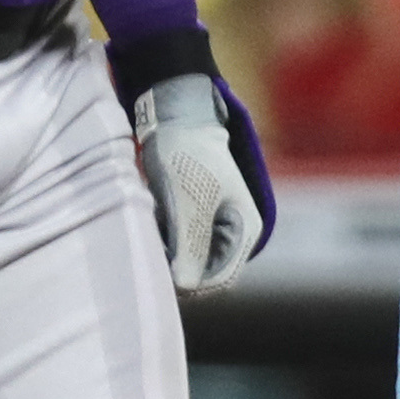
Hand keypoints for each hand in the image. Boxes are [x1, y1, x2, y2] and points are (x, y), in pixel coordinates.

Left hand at [132, 74, 266, 294]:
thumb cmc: (187, 153)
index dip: (190, 282)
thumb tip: (184, 287)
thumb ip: (190, 246)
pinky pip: (175, 242)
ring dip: (166, 248)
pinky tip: (153, 213)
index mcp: (246, 229)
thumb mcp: (190, 201)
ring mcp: (212, 224)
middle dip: (175, 262)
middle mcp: (233, 232)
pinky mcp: (192, 216)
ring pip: (185, 258)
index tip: (161, 267)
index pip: (219, 280)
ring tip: (155, 218)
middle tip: (154, 238)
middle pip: (201, 272)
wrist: (173, 112)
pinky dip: (161, 235)